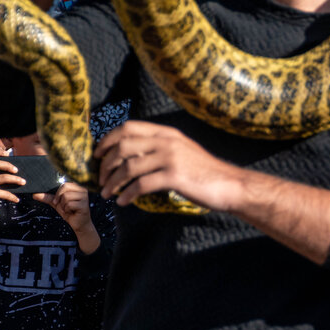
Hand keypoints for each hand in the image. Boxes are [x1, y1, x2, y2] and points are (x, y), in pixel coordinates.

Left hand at [34, 182, 99, 252]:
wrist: (78, 224)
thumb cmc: (70, 212)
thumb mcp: (57, 204)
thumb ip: (48, 198)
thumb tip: (35, 194)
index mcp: (77, 188)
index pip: (64, 184)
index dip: (58, 193)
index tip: (57, 201)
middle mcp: (83, 190)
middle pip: (65, 187)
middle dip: (60, 198)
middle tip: (63, 206)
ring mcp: (85, 197)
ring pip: (66, 196)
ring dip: (63, 206)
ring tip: (68, 210)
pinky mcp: (84, 205)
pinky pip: (69, 204)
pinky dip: (67, 210)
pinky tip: (72, 213)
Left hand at [95, 121, 242, 209]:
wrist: (231, 185)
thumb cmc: (205, 173)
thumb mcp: (183, 151)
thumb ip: (160, 148)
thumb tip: (130, 158)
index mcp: (167, 133)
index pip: (128, 127)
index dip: (108, 140)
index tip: (98, 155)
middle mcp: (167, 142)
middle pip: (123, 146)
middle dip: (106, 164)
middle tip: (100, 179)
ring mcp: (171, 158)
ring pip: (129, 167)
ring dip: (113, 182)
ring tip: (107, 194)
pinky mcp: (174, 177)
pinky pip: (141, 185)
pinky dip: (127, 194)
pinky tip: (123, 202)